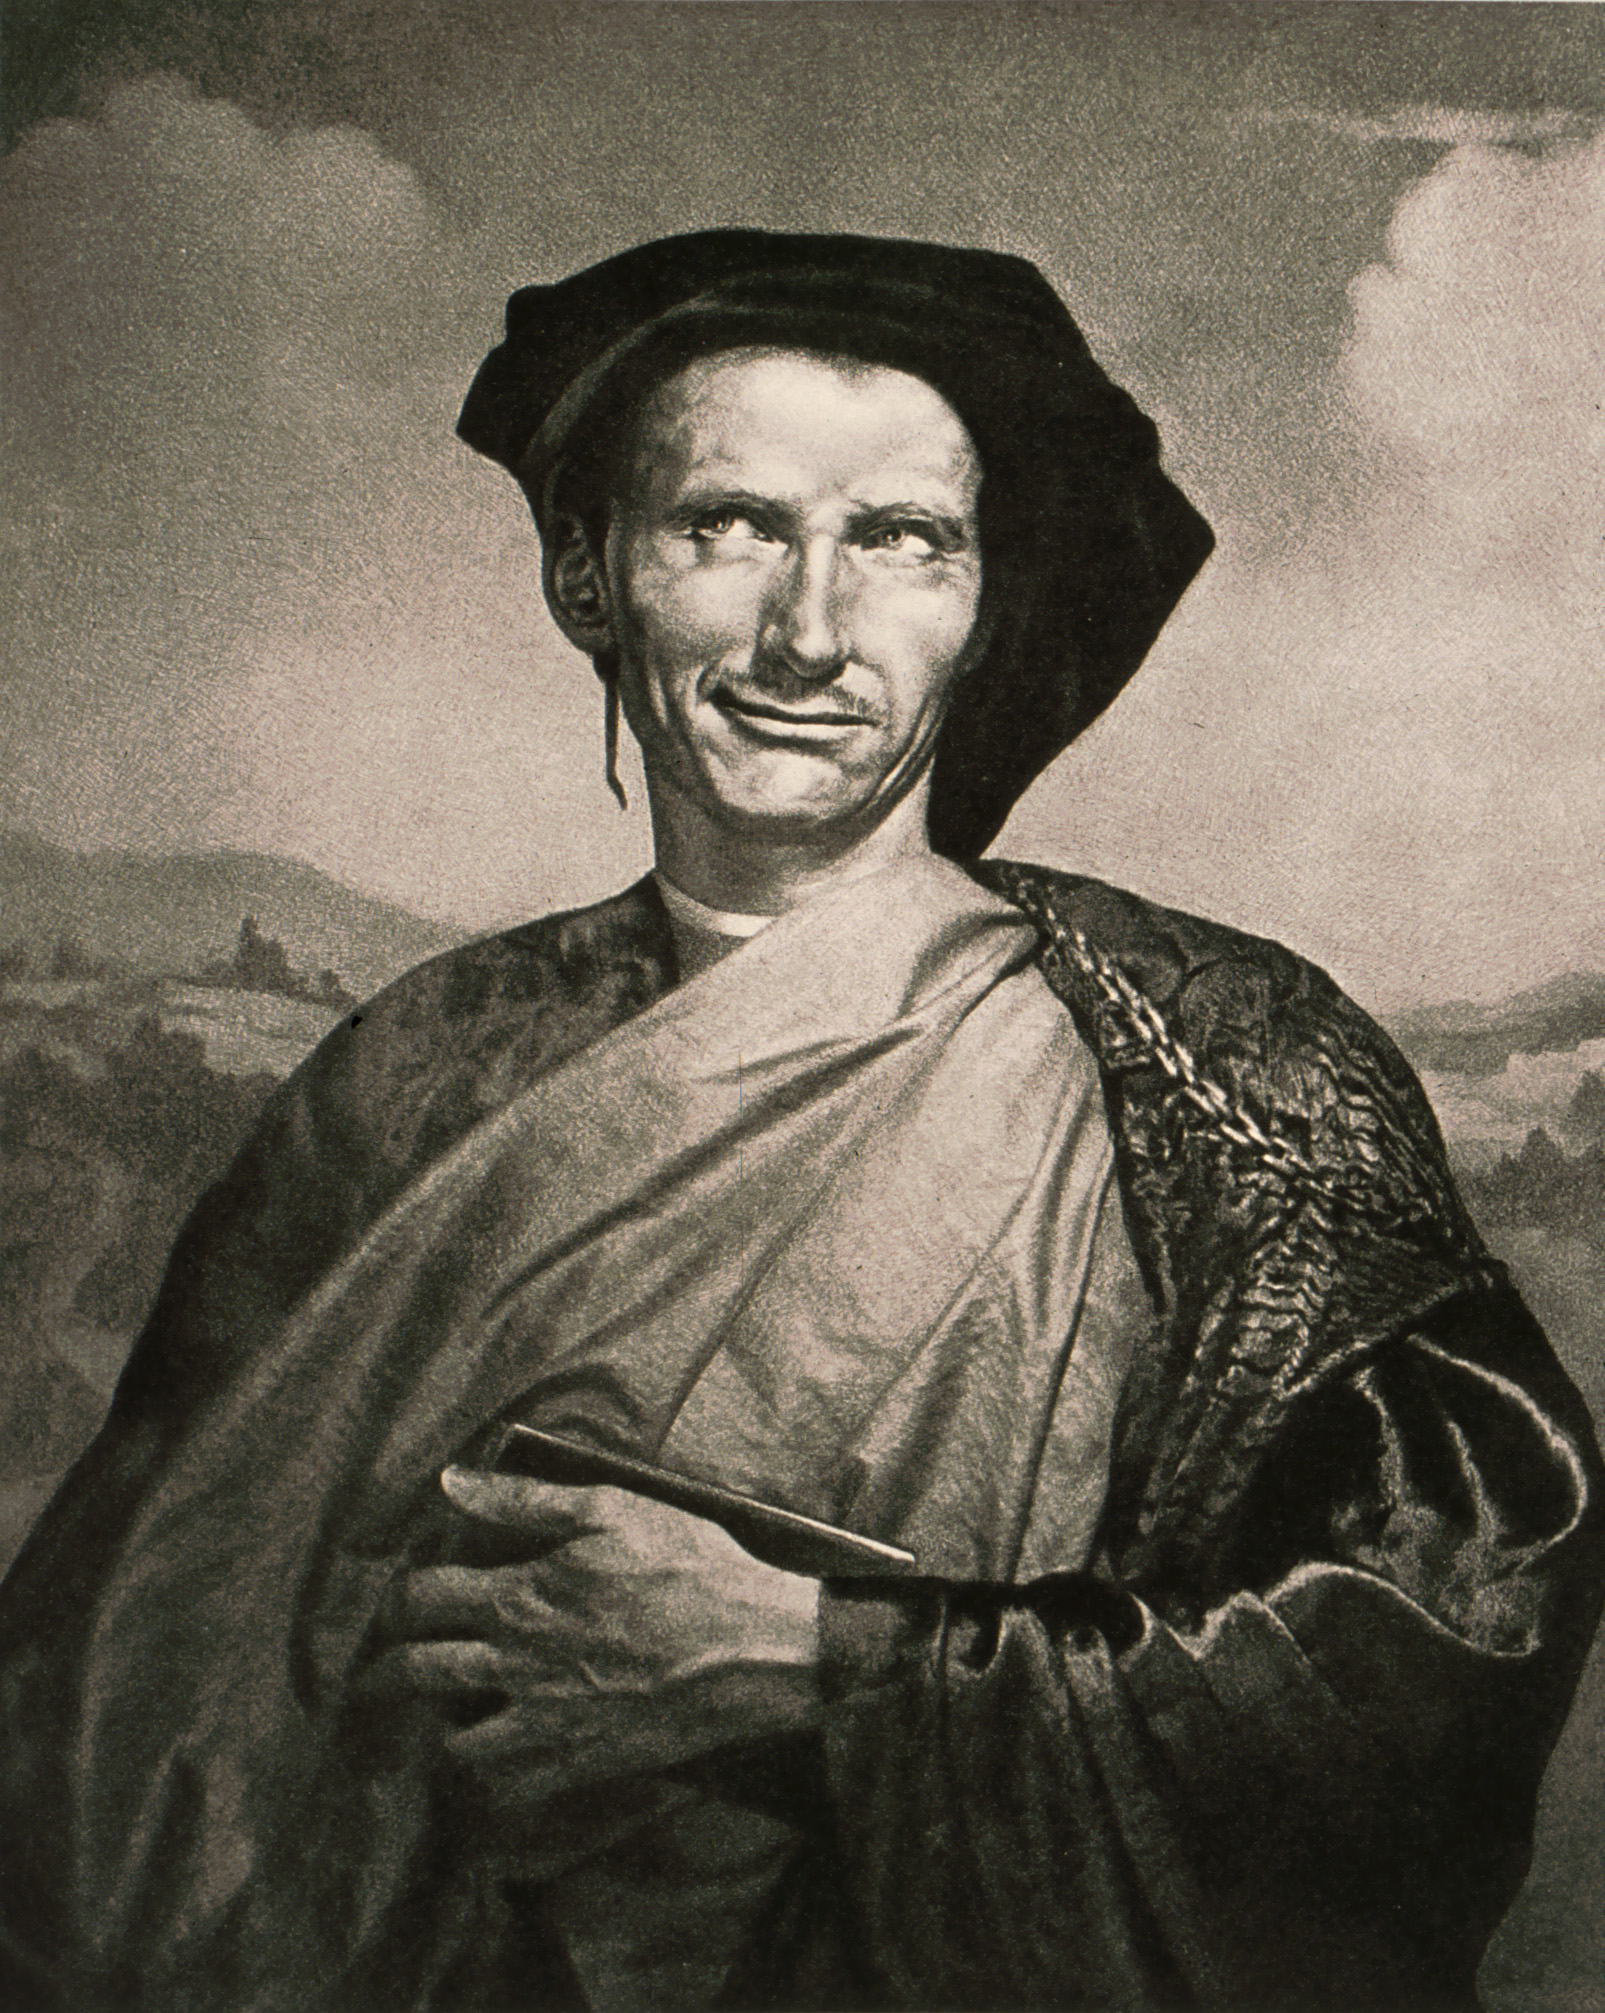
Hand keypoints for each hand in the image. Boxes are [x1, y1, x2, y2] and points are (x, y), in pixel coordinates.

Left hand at [365, 1466, 820, 1822]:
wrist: (751, 1646)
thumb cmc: (687, 1566)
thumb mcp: (608, 1509)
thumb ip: (523, 1500)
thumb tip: (452, 1484)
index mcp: (521, 1597)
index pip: (423, 1599)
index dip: (398, 1598)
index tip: (401, 1599)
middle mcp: (519, 1663)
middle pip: (417, 1674)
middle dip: (383, 1674)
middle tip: (379, 1675)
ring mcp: (548, 1719)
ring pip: (454, 1744)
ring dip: (434, 1731)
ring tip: (436, 1719)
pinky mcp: (581, 1760)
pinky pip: (509, 1789)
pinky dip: (488, 1780)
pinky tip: (493, 1762)